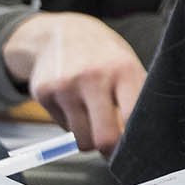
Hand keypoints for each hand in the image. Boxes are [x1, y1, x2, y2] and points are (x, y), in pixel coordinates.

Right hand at [2, 12, 145, 155]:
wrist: (63, 33)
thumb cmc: (104, 57)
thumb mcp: (128, 67)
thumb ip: (136, 99)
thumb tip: (141, 140)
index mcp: (123, 70)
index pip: (133, 117)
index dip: (135, 140)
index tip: (135, 148)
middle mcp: (93, 77)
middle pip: (105, 138)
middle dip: (110, 151)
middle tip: (113, 149)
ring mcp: (66, 85)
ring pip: (81, 139)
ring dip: (89, 137)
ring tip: (93, 118)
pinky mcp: (43, 92)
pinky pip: (63, 128)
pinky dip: (70, 124)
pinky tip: (73, 103)